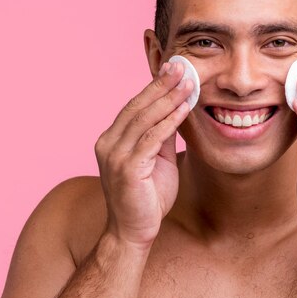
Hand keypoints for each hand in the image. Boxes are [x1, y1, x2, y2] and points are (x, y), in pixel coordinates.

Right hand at [94, 61, 192, 248]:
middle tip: (181, 65)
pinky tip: (183, 108)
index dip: (155, 87)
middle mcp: (109, 143)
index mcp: (113, 139)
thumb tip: (177, 111)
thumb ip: (163, 137)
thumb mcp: (157, 160)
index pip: (135, 106)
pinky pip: (151, 138)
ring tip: (187, 81)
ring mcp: (115, 155)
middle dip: (161, 85)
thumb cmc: (146, 198)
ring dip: (168, 98)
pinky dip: (169, 121)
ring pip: (144, 118)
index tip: (174, 69)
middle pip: (137, 106)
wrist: (133, 232)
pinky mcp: (126, 168)